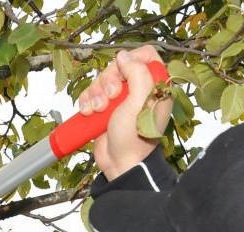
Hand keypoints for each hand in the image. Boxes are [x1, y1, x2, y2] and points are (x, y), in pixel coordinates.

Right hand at [77, 46, 172, 179]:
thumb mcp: (141, 102)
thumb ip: (138, 73)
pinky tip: (89, 112)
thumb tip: (124, 56)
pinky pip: (91, 93)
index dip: (132, 59)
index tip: (123, 71)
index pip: (146, 55)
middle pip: (119, 65)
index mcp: (156, 86)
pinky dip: (87, 101)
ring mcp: (121, 100)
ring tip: (98, 109)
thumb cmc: (135, 138)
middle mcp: (139, 90)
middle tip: (111, 96)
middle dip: (109, 79)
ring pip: (102, 79)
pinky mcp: (105, 109)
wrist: (120, 164)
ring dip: (96, 92)